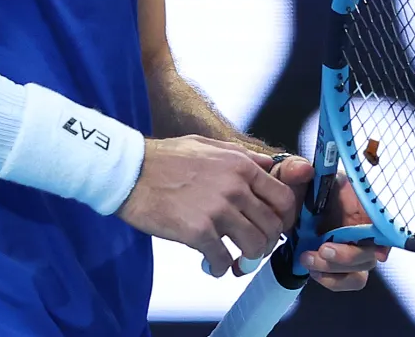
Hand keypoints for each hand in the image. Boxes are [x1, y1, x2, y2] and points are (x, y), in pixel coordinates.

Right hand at [115, 137, 296, 277]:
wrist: (129, 172)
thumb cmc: (165, 159)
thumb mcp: (209, 145)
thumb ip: (241, 156)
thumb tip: (267, 166)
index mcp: (241, 165)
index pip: (283, 198)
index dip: (284, 218)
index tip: (276, 228)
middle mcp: (235, 187)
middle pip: (272, 225)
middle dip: (267, 242)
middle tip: (254, 248)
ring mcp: (217, 210)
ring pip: (254, 245)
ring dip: (248, 258)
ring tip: (235, 260)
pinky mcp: (197, 231)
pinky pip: (221, 258)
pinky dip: (219, 268)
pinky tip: (212, 265)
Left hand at [271, 155, 390, 291]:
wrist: (282, 211)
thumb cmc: (295, 188)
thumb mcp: (291, 174)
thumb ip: (294, 169)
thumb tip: (304, 170)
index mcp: (360, 200)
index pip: (384, 219)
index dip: (386, 235)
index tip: (378, 249)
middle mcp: (363, 226)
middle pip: (373, 251)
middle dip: (348, 256)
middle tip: (323, 249)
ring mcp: (354, 248)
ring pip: (360, 270)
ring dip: (336, 269)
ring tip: (308, 258)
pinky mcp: (341, 265)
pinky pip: (347, 280)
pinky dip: (331, 280)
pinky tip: (312, 269)